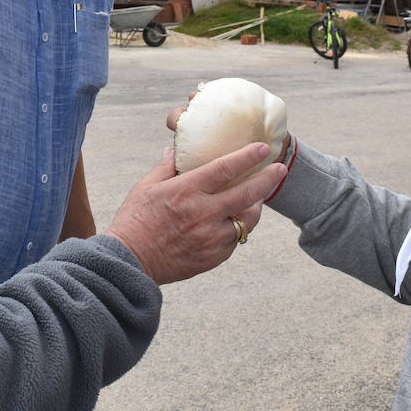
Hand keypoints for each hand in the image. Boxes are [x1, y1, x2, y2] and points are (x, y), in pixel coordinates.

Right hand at [105, 143, 283, 284]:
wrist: (129, 262)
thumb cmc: (134, 221)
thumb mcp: (145, 187)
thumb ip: (166, 167)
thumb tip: (175, 149)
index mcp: (186, 191)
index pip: (224, 169)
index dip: (247, 157)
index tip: (263, 148)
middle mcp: (203, 214)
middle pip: (247, 194)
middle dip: (268, 179)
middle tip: (281, 168)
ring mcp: (210, 238)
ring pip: (247, 220)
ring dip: (256, 207)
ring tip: (258, 199)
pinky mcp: (213, 257)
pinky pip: (235, 240)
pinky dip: (236, 228)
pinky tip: (234, 221)